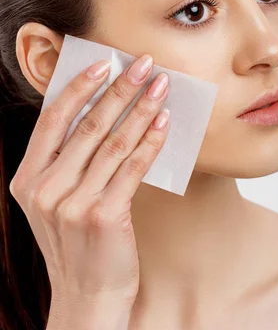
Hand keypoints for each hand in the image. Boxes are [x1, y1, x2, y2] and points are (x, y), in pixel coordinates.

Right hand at [9, 54, 169, 308]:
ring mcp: (72, 203)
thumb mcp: (55, 200)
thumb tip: (100, 109)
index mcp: (28, 178)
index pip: (52, 119)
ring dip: (141, 110)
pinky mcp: (103, 216)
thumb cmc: (77, 242)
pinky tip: (164, 123)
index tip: (104, 64)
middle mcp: (45, 188)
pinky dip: (150, 142)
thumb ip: (65, 161)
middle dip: (120, 90)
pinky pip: (132, 168)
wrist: (88, 297)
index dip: (79, 88)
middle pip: (88, 125)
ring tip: (161, 88)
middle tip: (144, 65)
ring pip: (113, 142)